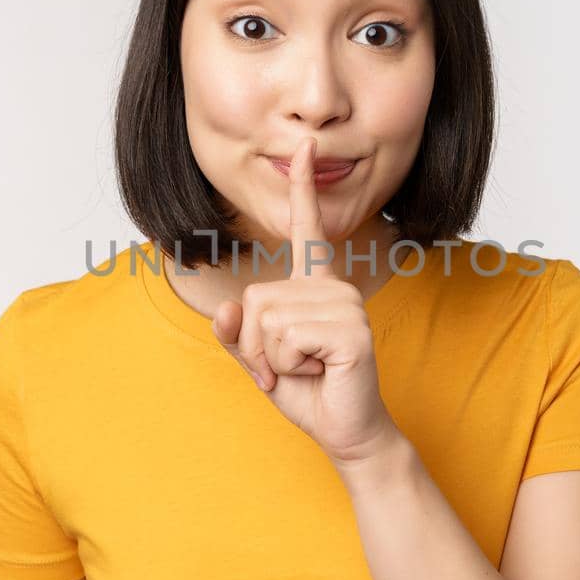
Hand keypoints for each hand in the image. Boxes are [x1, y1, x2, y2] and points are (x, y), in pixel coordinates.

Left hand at [211, 135, 397, 465]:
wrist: (347, 432)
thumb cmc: (309, 393)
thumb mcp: (261, 362)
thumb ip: (239, 336)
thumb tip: (228, 309)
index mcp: (315, 286)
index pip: (307, 230)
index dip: (302, 189)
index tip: (302, 147)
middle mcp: (334, 287)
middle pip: (257, 298)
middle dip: (258, 345)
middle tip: (290, 367)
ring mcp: (346, 306)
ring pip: (269, 321)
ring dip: (274, 359)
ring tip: (308, 370)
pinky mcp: (351, 331)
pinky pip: (287, 339)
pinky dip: (289, 366)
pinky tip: (320, 373)